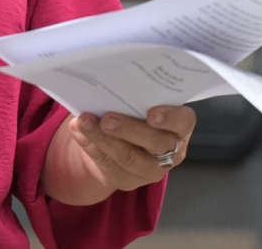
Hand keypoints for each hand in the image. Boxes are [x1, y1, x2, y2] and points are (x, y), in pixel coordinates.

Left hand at [44, 105, 195, 204]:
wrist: (122, 143)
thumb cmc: (135, 113)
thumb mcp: (140, 103)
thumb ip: (133, 96)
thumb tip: (106, 81)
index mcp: (179, 127)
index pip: (183, 121)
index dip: (171, 118)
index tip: (152, 113)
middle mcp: (170, 151)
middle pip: (155, 143)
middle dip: (129, 129)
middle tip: (107, 118)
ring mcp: (149, 169)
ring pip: (127, 157)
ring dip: (102, 138)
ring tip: (83, 121)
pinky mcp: (126, 180)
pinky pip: (107, 164)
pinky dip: (89, 145)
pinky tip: (78, 131)